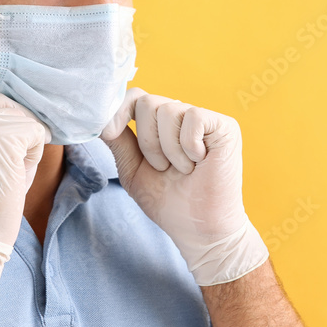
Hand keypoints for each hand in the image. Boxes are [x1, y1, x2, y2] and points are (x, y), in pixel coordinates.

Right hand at [0, 93, 50, 294]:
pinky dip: (36, 155)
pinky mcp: (1, 138)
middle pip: (13, 109)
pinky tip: (18, 174)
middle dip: (22, 136)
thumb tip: (29, 112)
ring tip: (10, 173)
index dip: (13, 122)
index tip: (14, 148)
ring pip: (27, 121)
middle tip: (10, 168)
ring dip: (29, 147)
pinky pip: (37, 132)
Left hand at [101, 88, 268, 285]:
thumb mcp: (133, 169)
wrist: (198, 230)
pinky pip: (193, 118)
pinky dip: (189, 145)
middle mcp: (182, 116)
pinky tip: (200, 162)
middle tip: (163, 168)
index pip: (135, 97)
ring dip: (169, 149)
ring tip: (183, 170)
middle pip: (148, 102)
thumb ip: (118, 141)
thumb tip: (101, 117)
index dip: (119, 110)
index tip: (110, 133)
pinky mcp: (225, 126)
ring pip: (168, 109)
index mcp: (160, 124)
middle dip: (147, 141)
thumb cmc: (169, 202)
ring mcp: (205, 119)